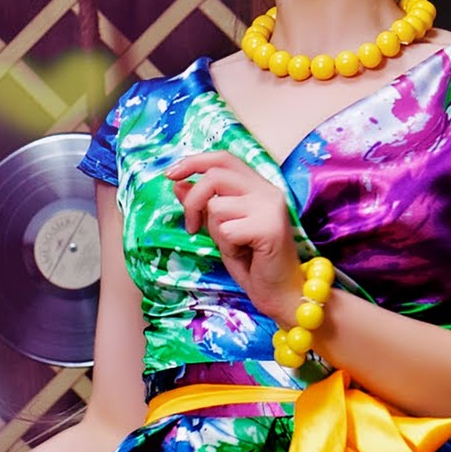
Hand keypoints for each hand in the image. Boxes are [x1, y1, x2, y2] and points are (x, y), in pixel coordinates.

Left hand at [166, 151, 304, 321]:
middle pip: (215, 176)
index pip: (223, 159)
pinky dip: (227, 247)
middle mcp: (267, 190)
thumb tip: (178, 184)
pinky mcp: (270, 227)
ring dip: (216, 232)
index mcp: (258, 186)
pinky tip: (244, 255)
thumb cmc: (253, 262)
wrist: (280, 292)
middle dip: (193, 202)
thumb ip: (203, 205)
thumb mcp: (220, 229)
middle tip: (191, 227)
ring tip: (234, 246)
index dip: (194, 162)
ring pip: (217, 206)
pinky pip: (226, 230)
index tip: (170, 175)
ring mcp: (270, 207)